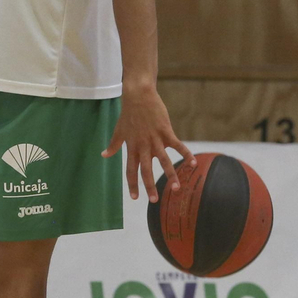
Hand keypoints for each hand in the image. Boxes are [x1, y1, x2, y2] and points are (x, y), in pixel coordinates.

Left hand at [103, 83, 193, 200]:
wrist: (138, 96)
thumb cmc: (129, 114)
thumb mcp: (119, 131)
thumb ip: (113, 145)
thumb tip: (104, 155)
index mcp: (132, 148)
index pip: (130, 170)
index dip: (132, 184)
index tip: (135, 198)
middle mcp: (143, 146)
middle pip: (146, 170)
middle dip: (149, 186)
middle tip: (154, 200)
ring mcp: (155, 139)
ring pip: (163, 161)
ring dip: (170, 175)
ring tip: (176, 188)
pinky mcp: (166, 132)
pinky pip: (177, 145)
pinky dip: (185, 154)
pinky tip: (193, 163)